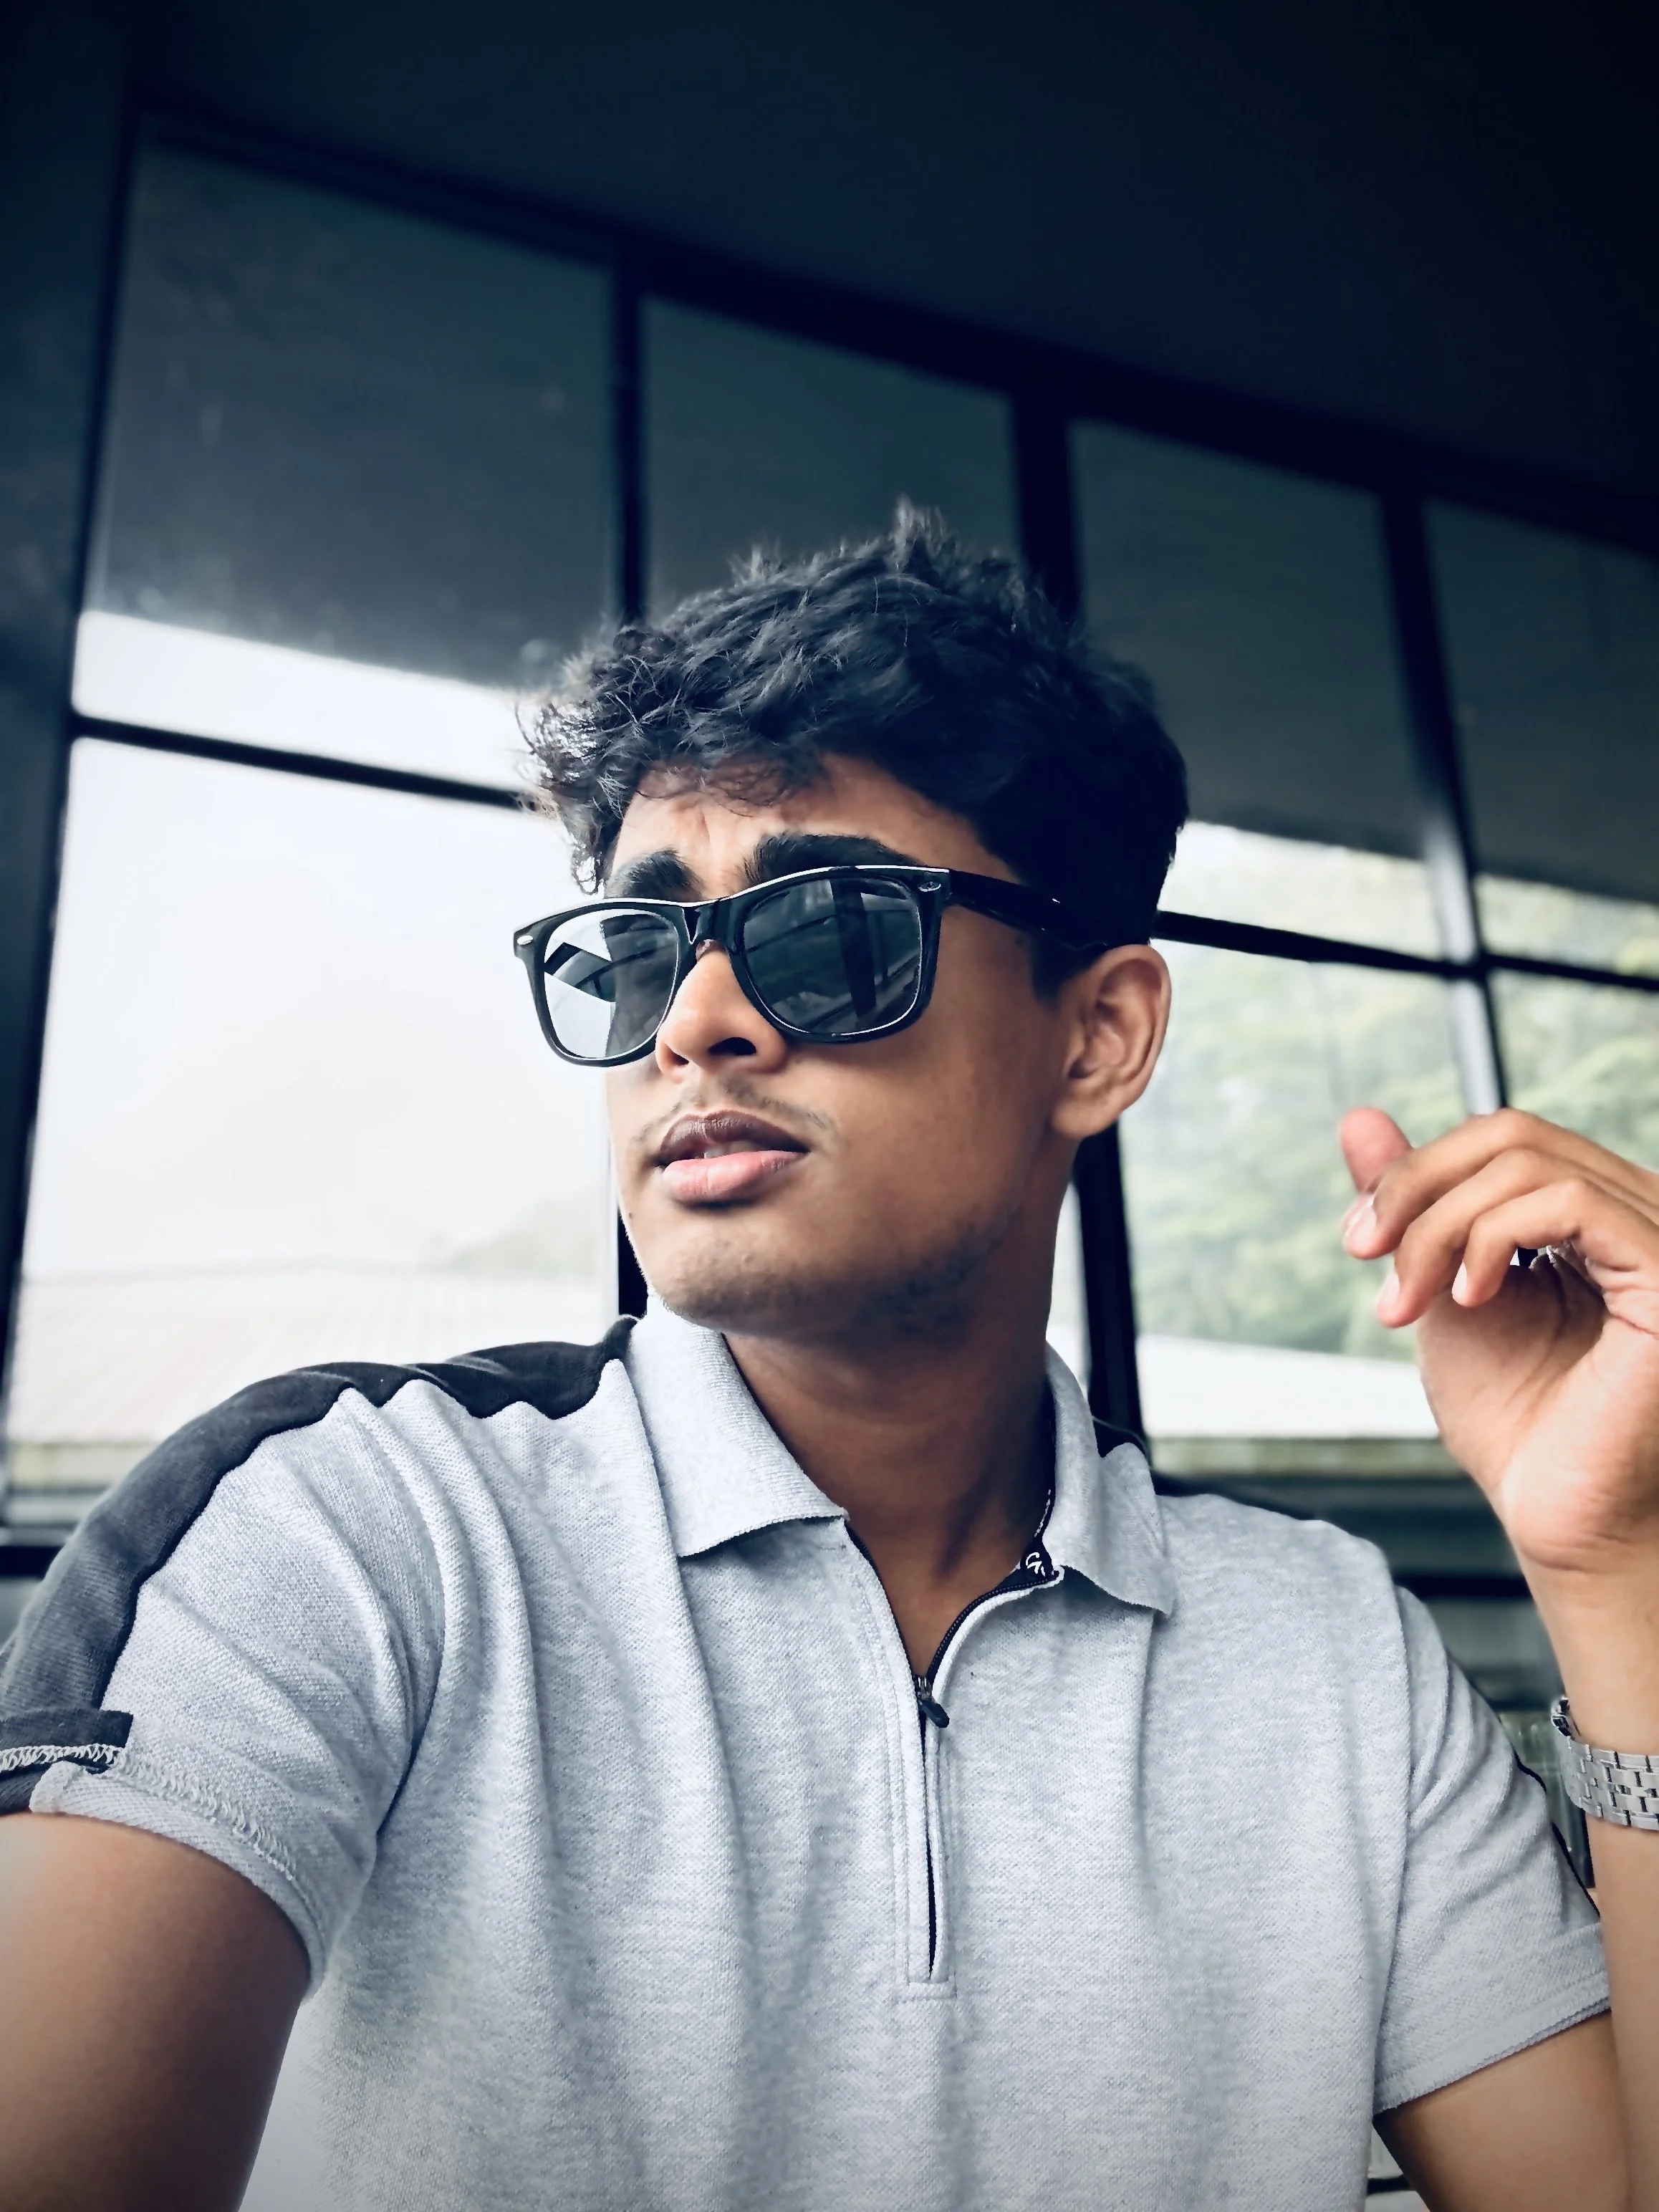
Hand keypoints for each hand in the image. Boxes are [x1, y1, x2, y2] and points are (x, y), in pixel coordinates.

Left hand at [1340, 1105, 1658, 1585]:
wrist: (1556, 1518)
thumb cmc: (1516, 1421)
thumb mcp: (1438, 1285)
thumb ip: (1411, 1200)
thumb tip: (1358, 1117)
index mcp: (1597, 1213)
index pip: (1504, 1136)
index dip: (1416, 1171)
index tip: (1360, 1241)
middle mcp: (1642, 1213)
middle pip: (1510, 1134)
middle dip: (1416, 1190)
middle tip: (1367, 1257)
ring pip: (1527, 1163)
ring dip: (1438, 1226)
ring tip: (1409, 1299)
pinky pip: (1569, 1203)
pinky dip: (1491, 1237)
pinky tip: (1468, 1298)